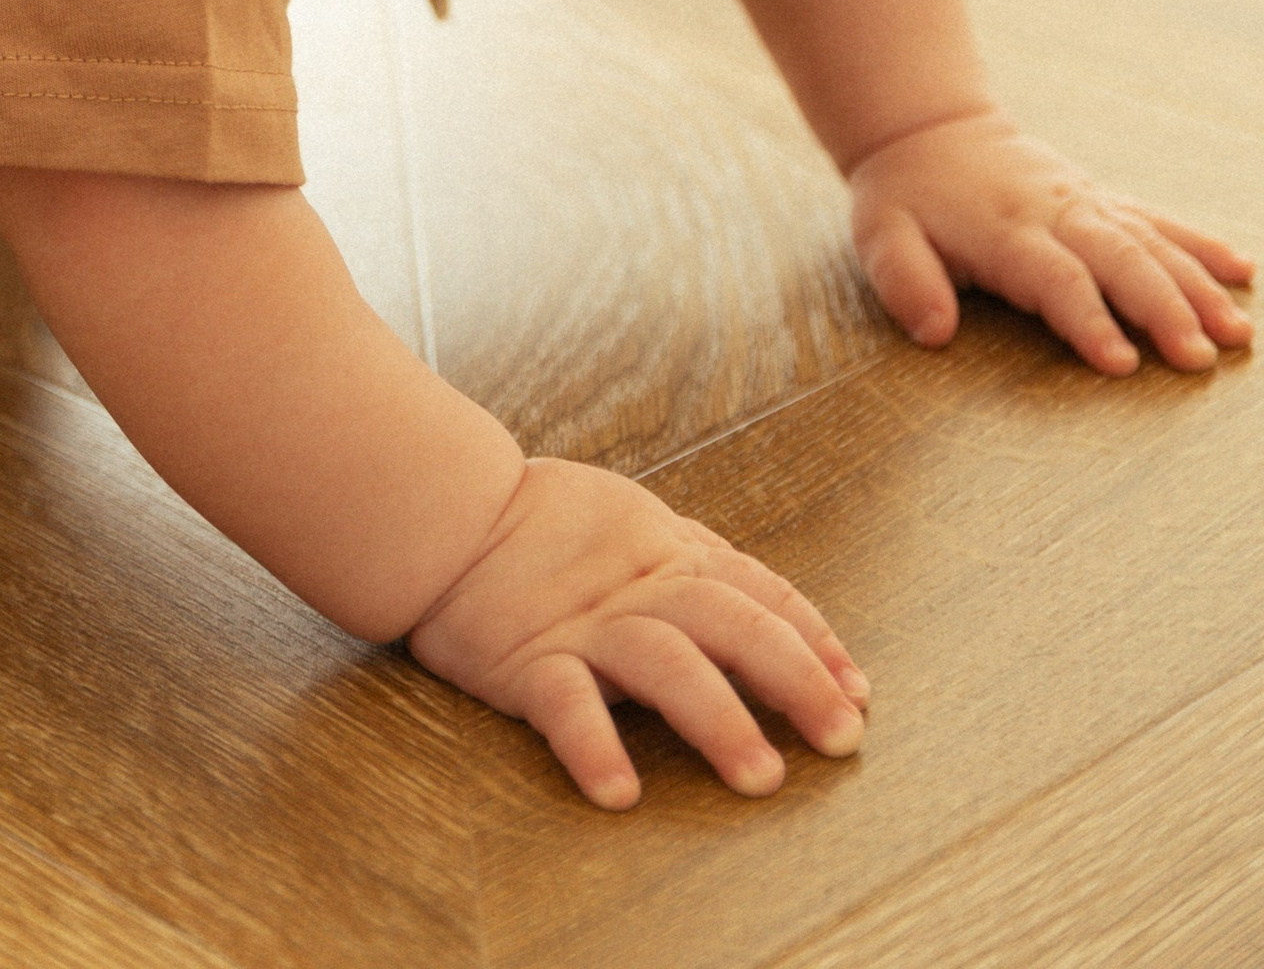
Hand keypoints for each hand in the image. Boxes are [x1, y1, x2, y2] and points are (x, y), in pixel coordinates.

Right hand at [407, 457, 867, 810]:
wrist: (444, 511)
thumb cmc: (547, 527)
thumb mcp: (635, 526)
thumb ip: (699, 563)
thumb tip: (782, 617)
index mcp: (669, 555)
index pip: (760, 592)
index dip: (814, 640)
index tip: (857, 693)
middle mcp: (638, 589)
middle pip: (731, 622)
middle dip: (795, 677)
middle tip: (842, 736)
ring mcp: (585, 626)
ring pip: (665, 662)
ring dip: (718, 717)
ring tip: (760, 776)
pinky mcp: (528, 659)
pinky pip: (566, 703)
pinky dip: (594, 743)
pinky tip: (620, 790)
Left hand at [849, 114, 1255, 375]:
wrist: (927, 128)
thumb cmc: (904, 196)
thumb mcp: (881, 235)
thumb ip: (905, 281)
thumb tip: (933, 331)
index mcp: (1003, 230)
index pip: (1054, 279)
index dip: (1087, 319)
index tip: (1120, 363)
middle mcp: (1054, 212)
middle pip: (1118, 259)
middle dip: (1163, 308)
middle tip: (1200, 357)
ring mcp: (1083, 202)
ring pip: (1149, 241)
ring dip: (1195, 286)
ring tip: (1237, 332)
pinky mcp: (1099, 198)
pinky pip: (1157, 219)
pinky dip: (1199, 243)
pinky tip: (1241, 270)